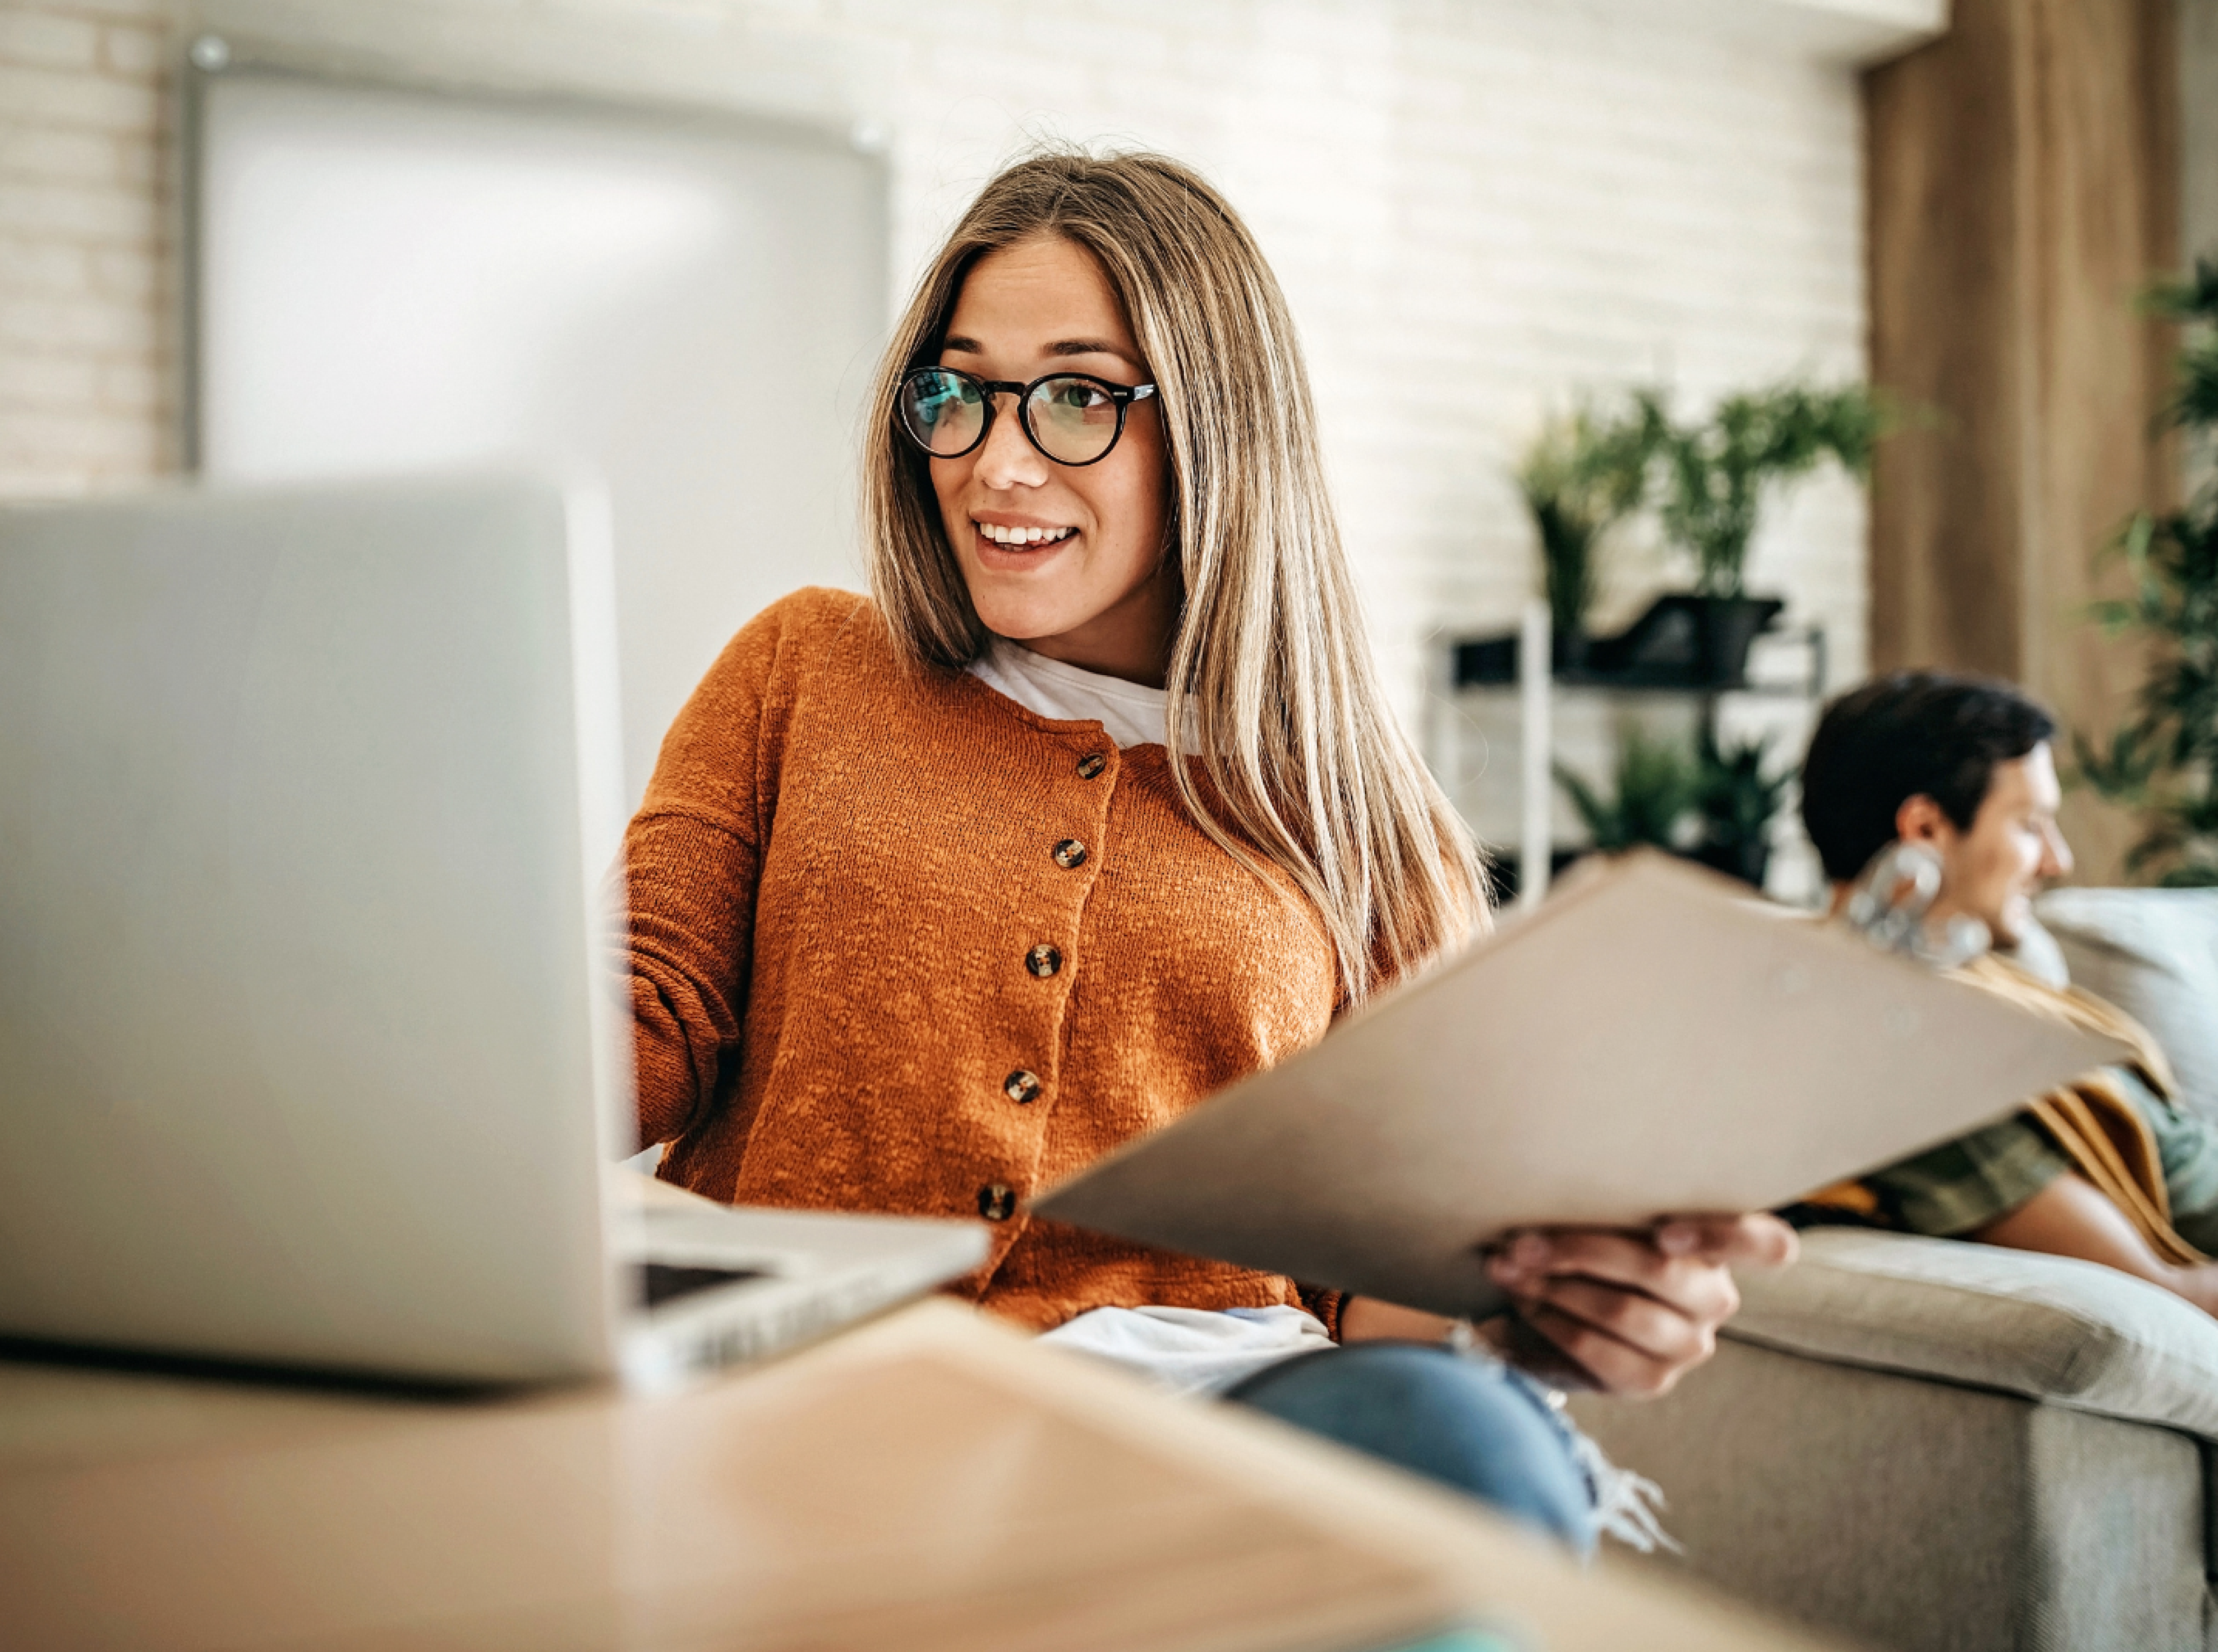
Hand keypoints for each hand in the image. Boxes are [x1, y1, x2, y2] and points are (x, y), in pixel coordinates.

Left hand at [1481, 1213, 1797, 1396]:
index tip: (1663, 1231)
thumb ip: (1607, 1200)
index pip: (1765, 1245)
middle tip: (1520, 1241)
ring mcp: (1689, 1345)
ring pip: (1624, 1311)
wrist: (1569, 1313)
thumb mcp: (1609, 1216)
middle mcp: (1715, 1299)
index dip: (1724, 1236)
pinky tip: (1520, 1302)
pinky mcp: (1651, 1380)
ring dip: (1554, 1287)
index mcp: (1719, 1248)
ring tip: (1508, 1268)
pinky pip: (1597, 1351)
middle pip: (1661, 1270)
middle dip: (1579, 1250)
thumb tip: (1548, 1180)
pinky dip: (1550, 1321)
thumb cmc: (1595, 1244)